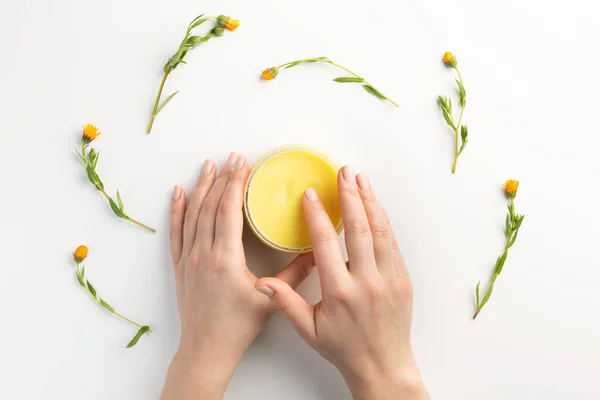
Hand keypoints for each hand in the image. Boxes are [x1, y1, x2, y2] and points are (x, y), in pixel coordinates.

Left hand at [161, 152, 314, 399]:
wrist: (207, 348)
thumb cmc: (238, 326)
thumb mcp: (271, 300)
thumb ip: (294, 275)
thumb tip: (316, 253)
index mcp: (225, 259)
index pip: (228, 211)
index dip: (235, 184)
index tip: (241, 164)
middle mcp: (204, 254)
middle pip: (210, 207)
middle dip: (221, 178)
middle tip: (230, 158)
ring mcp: (189, 259)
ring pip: (192, 215)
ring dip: (200, 188)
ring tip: (207, 166)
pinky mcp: (181, 266)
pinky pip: (176, 232)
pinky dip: (176, 210)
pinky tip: (178, 194)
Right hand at [255, 166, 428, 399]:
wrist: (382, 366)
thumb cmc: (343, 348)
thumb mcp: (309, 330)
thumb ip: (286, 303)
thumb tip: (263, 283)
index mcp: (339, 292)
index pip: (325, 244)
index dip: (317, 215)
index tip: (310, 194)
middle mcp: (366, 282)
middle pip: (358, 229)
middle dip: (350, 196)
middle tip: (343, 172)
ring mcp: (389, 279)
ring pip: (380, 231)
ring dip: (370, 201)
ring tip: (361, 179)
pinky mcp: (403, 279)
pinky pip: (392, 243)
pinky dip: (384, 220)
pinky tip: (376, 204)